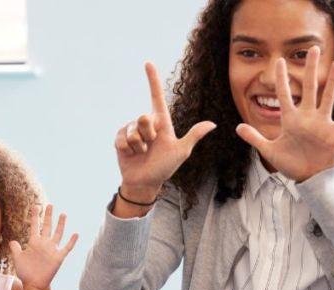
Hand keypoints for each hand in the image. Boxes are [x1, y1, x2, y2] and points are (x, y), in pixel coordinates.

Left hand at [9, 205, 77, 289]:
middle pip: (47, 226)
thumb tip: (12, 241)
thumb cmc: (25, 272)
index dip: (35, 216)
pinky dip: (71, 241)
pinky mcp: (58, 258)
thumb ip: (15, 248)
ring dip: (60, 225)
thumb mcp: (17, 258)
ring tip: (63, 214)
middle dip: (48, 216)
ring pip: (58, 234)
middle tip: (50, 205)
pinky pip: (66, 248)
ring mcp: (52, 250)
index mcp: (34, 242)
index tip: (35, 206)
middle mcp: (44, 244)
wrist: (34, 284)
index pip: (35, 226)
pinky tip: (75, 234)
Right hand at [115, 62, 216, 201]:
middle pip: (144, 117)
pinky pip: (122, 138)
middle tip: (151, 146)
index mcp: (162, 122)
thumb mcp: (181, 151)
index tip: (148, 63)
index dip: (153, 80)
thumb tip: (213, 124)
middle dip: (148, 134)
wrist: (145, 182)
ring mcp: (132, 130)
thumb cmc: (164, 167)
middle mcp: (146, 123)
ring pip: (133, 129)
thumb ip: (194, 136)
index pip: (156, 97)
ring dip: (138, 144)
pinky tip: (131, 154)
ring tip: (142, 152)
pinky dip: (128, 148)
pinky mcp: (120, 138)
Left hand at [236, 47, 333, 181]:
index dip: (281, 79)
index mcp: (291, 120)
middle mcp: (307, 117)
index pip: (284, 95)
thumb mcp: (270, 151)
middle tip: (313, 49)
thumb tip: (236, 127)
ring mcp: (322, 124)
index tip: (279, 61)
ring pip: (328, 98)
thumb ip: (254, 138)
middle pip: (308, 88)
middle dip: (309, 70)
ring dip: (332, 82)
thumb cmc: (291, 164)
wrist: (309, 178)